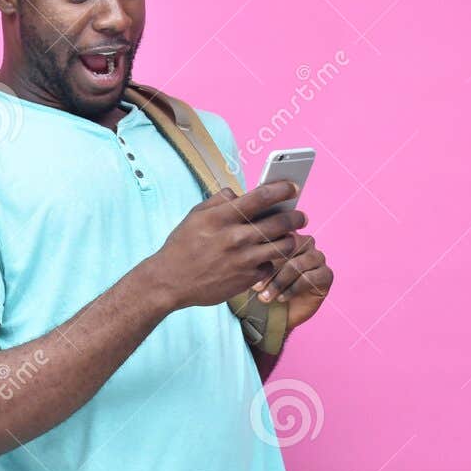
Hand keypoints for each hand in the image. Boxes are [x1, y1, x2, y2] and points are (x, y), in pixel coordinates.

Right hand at [148, 181, 306, 309]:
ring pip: (284, 245)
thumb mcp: (195, 216)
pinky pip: (270, 265)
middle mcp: (235, 237)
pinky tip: (262, 258)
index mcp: (222, 217)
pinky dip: (269, 261)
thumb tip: (240, 193)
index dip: (282, 189)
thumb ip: (220, 201)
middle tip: (301, 216)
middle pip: (281, 221)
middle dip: (297, 216)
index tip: (293, 187)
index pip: (261, 197)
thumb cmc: (182, 246)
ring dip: (289, 239)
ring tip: (287, 237)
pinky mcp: (247, 279)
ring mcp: (243, 260)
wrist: (170, 282)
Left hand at [251, 232, 332, 328]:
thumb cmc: (260, 286)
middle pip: (289, 247)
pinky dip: (293, 289)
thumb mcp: (252, 269)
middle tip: (255, 287)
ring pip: (299, 263)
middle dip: (270, 269)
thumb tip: (245, 247)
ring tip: (265, 297)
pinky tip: (280, 298)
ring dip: (280, 282)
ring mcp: (317, 257)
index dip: (262, 251)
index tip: (246, 269)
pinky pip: (311, 277)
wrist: (273, 313)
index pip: (278, 233)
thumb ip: (254, 253)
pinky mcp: (326, 275)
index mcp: (286, 234)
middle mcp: (304, 242)